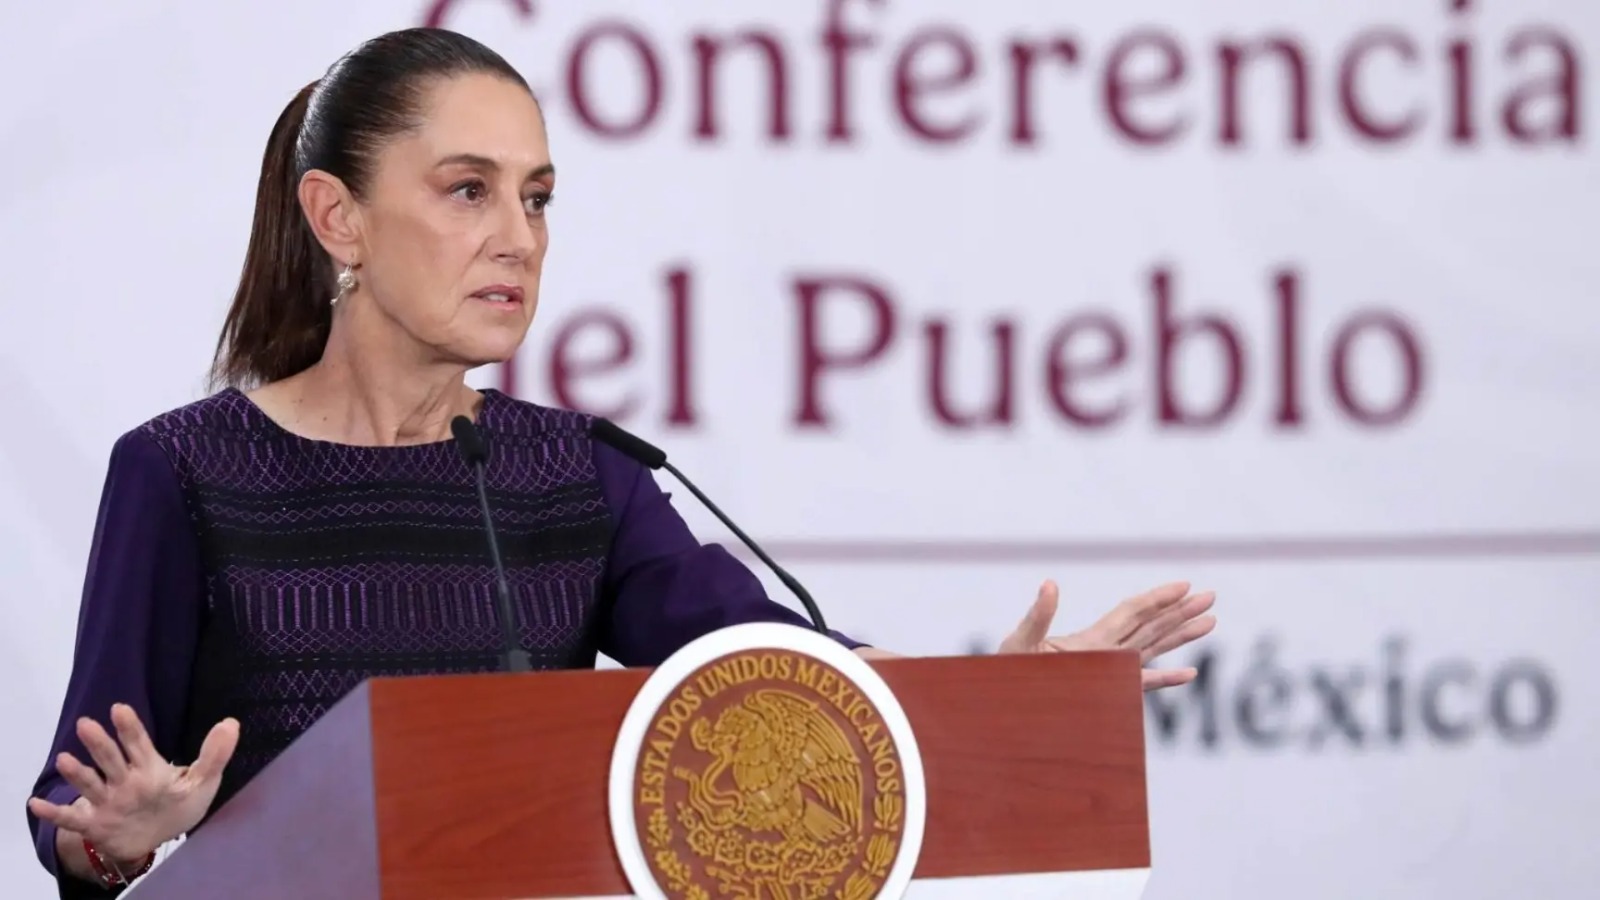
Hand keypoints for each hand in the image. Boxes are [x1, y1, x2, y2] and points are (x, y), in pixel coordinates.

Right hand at [27, 704, 238, 863]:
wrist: (155, 839)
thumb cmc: (176, 805)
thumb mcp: (201, 782)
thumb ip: (215, 755)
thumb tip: (232, 722)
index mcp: (149, 768)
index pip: (138, 745)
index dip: (130, 728)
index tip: (120, 708)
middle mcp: (124, 781)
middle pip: (110, 759)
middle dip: (99, 744)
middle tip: (86, 724)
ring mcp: (108, 802)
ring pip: (91, 784)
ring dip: (77, 773)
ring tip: (65, 759)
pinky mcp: (96, 824)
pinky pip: (72, 820)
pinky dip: (55, 814)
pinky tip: (35, 805)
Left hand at [998, 580, 1215, 690]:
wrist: (1000, 708)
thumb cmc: (1005, 676)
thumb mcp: (1020, 643)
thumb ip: (1038, 616)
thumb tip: (1051, 584)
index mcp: (1087, 640)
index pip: (1132, 613)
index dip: (1158, 598)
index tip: (1185, 584)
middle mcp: (1102, 652)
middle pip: (1149, 627)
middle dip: (1179, 611)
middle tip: (1211, 595)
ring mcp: (1106, 673)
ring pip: (1152, 650)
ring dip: (1180, 636)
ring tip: (1211, 622)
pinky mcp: (1105, 696)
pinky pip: (1142, 686)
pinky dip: (1166, 679)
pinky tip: (1189, 673)